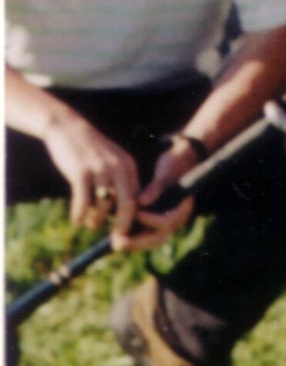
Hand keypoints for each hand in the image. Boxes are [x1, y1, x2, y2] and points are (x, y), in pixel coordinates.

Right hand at [47, 112, 139, 237]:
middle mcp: (118, 168)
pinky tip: (75, 220)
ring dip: (96, 220)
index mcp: (129, 166)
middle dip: (123, 224)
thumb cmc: (88, 149)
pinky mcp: (81, 172)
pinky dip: (79, 214)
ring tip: (90, 224)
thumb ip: (119, 178)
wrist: (67, 127)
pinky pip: (83, 201)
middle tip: (117, 237)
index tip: (128, 227)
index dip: (134, 215)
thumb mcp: (111, 160)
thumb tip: (120, 206)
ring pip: (104, 205)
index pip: (138, 196)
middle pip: (128, 204)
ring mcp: (100, 170)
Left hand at [115, 139, 200, 252]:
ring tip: (115, 242)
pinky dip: (132, 238)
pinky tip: (117, 236)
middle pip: (159, 237)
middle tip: (118, 243)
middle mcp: (176, 218)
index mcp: (183, 207)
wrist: (179, 162)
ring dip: (134, 243)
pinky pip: (145, 236)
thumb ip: (156, 187)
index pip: (169, 221)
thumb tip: (142, 202)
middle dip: (138, 242)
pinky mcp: (156, 222)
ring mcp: (166, 222)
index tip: (137, 214)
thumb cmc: (174, 165)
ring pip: (151, 240)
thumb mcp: (166, 172)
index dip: (152, 220)